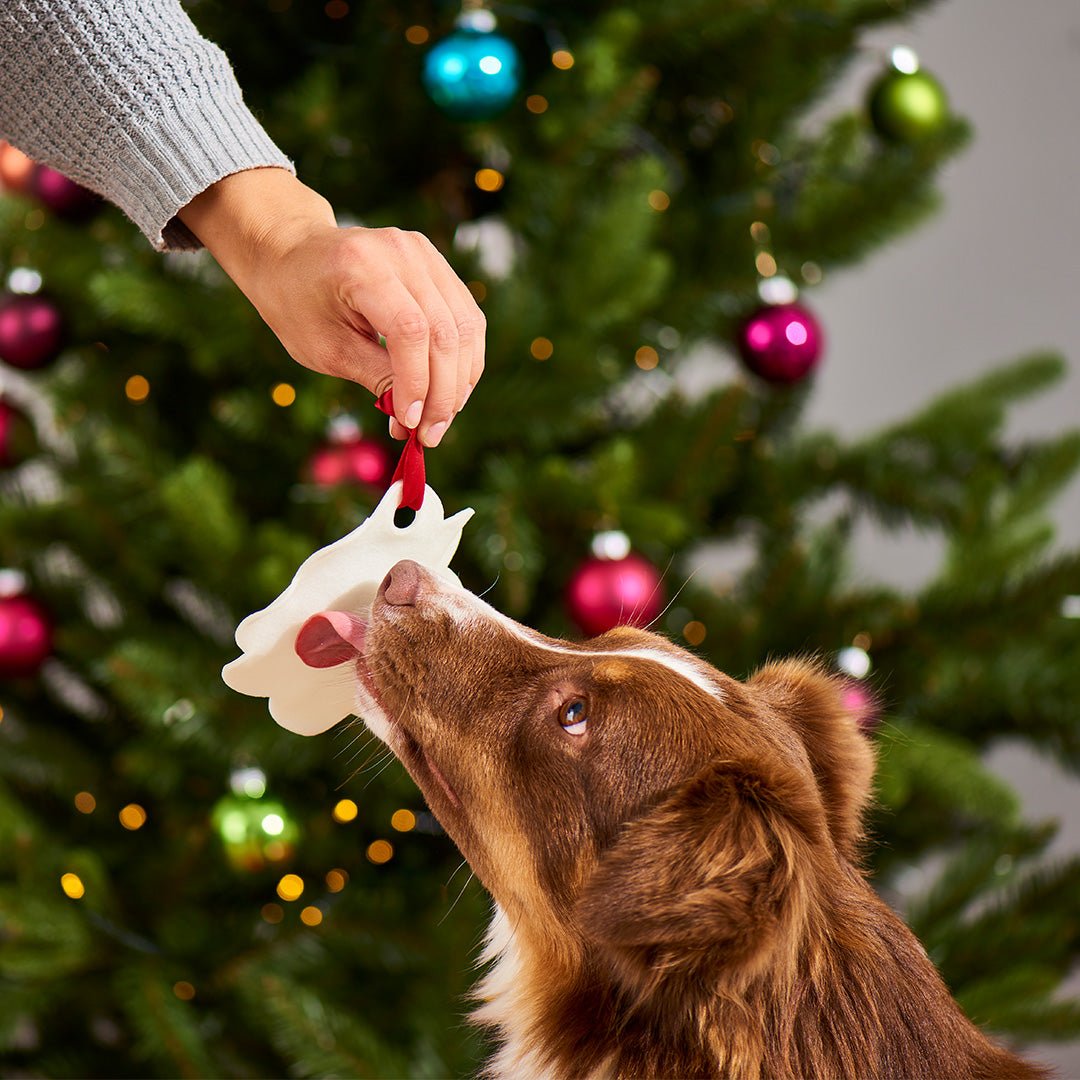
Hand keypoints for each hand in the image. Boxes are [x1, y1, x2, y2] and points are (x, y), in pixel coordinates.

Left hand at [178, 168, 483, 446]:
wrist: (291, 252)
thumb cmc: (298, 303)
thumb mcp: (324, 348)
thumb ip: (374, 376)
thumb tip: (415, 417)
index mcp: (361, 266)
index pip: (410, 330)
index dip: (417, 383)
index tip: (409, 424)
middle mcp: (401, 251)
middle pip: (445, 331)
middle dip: (443, 392)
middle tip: (429, 435)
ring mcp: (423, 253)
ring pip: (466, 327)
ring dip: (460, 381)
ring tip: (439, 418)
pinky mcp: (436, 264)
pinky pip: (467, 318)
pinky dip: (463, 360)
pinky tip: (449, 390)